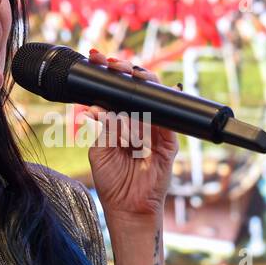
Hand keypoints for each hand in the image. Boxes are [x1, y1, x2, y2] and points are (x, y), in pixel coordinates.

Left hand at [78, 48, 177, 222]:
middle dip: (124, 70)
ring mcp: (156, 130)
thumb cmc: (112, 181)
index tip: (96, 58)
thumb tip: (100, 107)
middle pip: (137, 88)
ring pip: (152, 98)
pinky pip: (166, 121)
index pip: (118, 90)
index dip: (109, 74)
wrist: (127, 206)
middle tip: (111, 61)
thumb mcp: (100, 150)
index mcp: (122, 121)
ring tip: (124, 76)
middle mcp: (140, 121)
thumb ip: (103, 128)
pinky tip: (143, 108)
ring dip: (138, 86)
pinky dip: (154, 113)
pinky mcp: (169, 142)